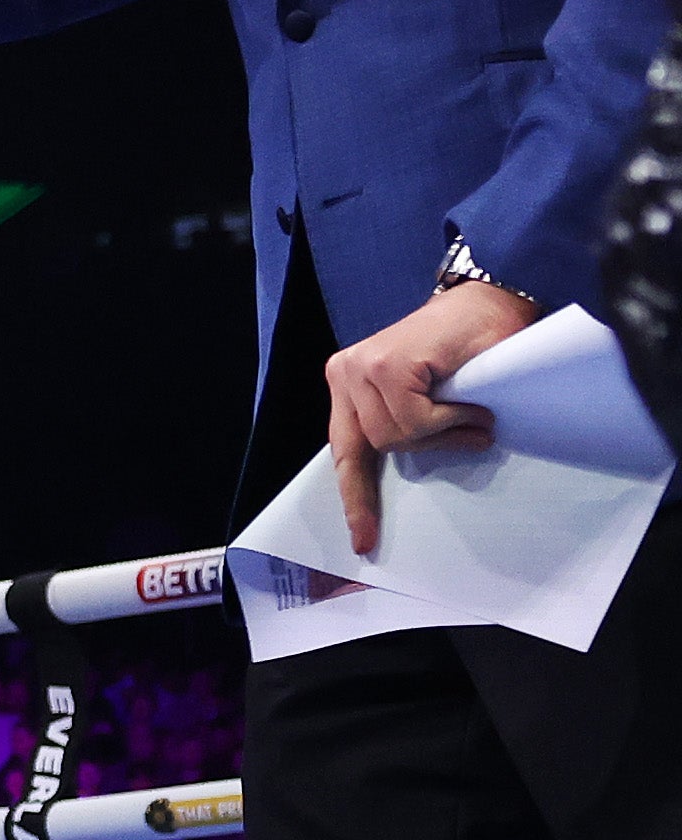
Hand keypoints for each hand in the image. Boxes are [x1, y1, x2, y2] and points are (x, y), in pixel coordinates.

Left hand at [327, 278, 533, 553]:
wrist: (494, 298)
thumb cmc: (468, 347)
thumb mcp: (429, 395)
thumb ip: (406, 426)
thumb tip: (405, 476)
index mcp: (349, 385)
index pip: (346, 451)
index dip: (356, 497)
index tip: (362, 540)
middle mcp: (346, 374)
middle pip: (375, 448)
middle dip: (427, 447)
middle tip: (469, 433)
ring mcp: (362, 368)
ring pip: (397, 437)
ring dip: (444, 430)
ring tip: (472, 408)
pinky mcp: (386, 365)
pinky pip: (417, 420)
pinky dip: (451, 417)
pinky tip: (469, 399)